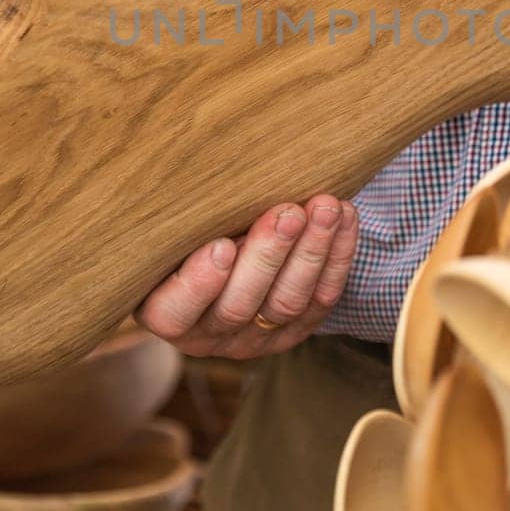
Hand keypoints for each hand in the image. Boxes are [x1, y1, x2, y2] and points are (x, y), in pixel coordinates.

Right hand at [136, 195, 358, 358]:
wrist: (220, 241)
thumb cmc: (186, 229)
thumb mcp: (172, 226)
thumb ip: (182, 218)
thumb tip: (200, 174)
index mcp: (164, 311)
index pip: (175, 310)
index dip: (198, 284)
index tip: (221, 246)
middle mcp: (208, 333)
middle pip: (239, 305)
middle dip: (268, 256)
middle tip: (288, 213)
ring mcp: (255, 336)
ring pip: (286, 303)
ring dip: (311, 252)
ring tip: (325, 207)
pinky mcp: (295, 329)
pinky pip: (321, 299)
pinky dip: (337, 256)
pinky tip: (345, 217)